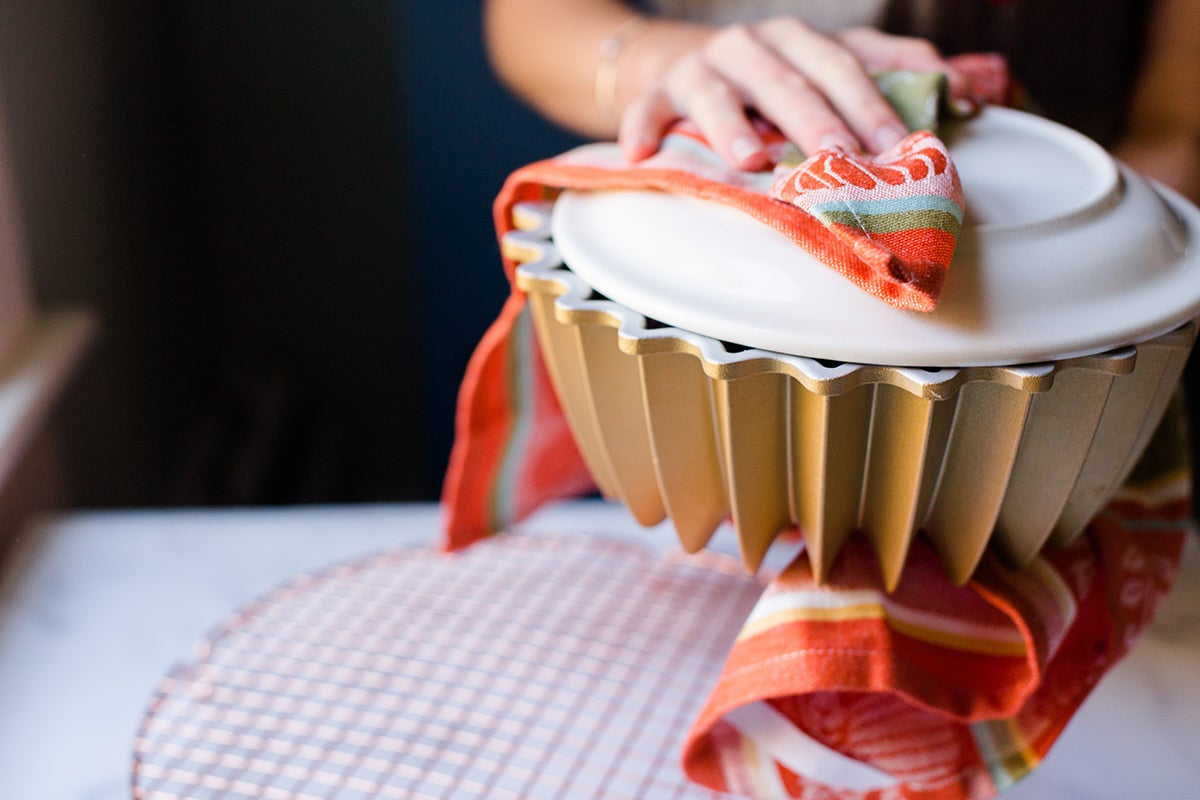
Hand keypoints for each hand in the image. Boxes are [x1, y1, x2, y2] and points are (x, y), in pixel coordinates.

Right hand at [619, 18, 971, 169]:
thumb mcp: (822, 64)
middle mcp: (752, 46)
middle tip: (838, 159)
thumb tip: (961, 87)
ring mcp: (701, 67)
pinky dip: (642, 130)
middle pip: (787, 81)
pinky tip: (643, 154)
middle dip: (815, 120)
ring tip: (751, 160)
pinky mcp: (655, 92)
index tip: (898, 143)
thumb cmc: (761, 76)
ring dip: (732, 126)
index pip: (843, 66)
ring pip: (718, 94)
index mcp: (799, 39)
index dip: (870, 102)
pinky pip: (647, 112)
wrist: (672, 61)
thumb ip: (885, 71)